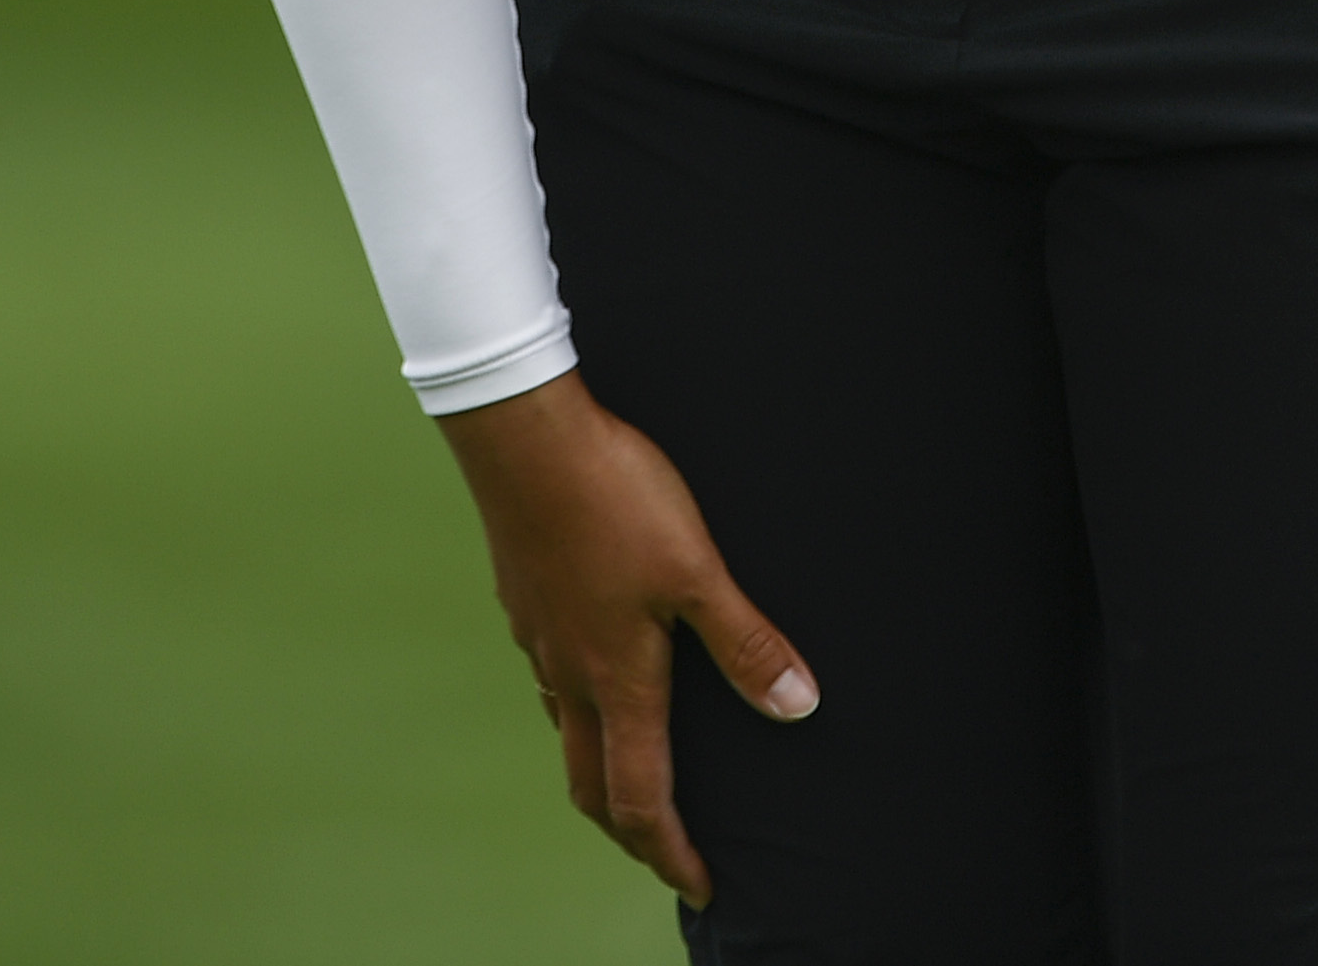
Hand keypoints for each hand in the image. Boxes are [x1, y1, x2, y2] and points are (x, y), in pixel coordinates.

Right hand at [433, 371, 817, 906]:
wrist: (521, 433)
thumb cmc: (614, 497)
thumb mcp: (696, 570)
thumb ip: (744, 641)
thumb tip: (796, 706)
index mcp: (617, 679)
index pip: (639, 800)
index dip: (671, 853)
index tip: (701, 885)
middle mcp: (569, 673)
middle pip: (590, 786)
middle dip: (630, 831)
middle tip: (666, 851)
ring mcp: (538, 638)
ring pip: (568, 731)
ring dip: (602, 768)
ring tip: (636, 769)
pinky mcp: (523, 601)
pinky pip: (551, 678)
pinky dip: (580, 707)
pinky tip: (598, 670)